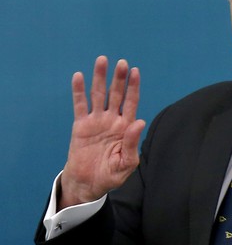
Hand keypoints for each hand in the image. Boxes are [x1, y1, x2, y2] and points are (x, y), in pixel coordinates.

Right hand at [59, 56, 146, 208]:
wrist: (89, 183)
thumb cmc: (111, 174)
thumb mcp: (126, 162)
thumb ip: (132, 143)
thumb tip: (139, 121)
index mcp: (126, 127)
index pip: (131, 102)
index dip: (133, 87)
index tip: (135, 71)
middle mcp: (112, 120)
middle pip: (116, 95)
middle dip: (119, 79)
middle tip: (121, 63)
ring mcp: (96, 121)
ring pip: (98, 95)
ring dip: (100, 78)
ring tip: (102, 61)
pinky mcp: (80, 126)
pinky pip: (79, 105)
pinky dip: (78, 91)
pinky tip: (79, 76)